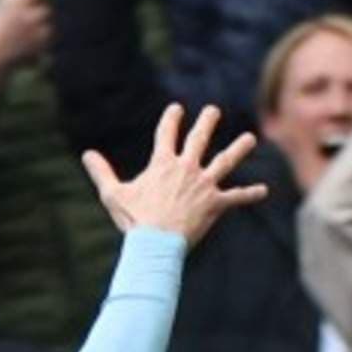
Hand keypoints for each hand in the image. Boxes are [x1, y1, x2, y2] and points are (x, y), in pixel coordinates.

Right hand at [81, 103, 266, 246]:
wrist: (156, 242)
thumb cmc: (133, 219)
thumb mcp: (112, 193)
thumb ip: (101, 171)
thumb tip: (87, 153)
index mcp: (162, 163)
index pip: (166, 134)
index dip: (171, 120)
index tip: (177, 109)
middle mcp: (186, 169)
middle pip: (198, 139)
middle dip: (206, 122)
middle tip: (213, 110)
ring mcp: (203, 185)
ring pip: (225, 162)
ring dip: (238, 149)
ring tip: (250, 138)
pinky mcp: (216, 204)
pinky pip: (237, 198)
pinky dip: (250, 194)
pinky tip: (264, 190)